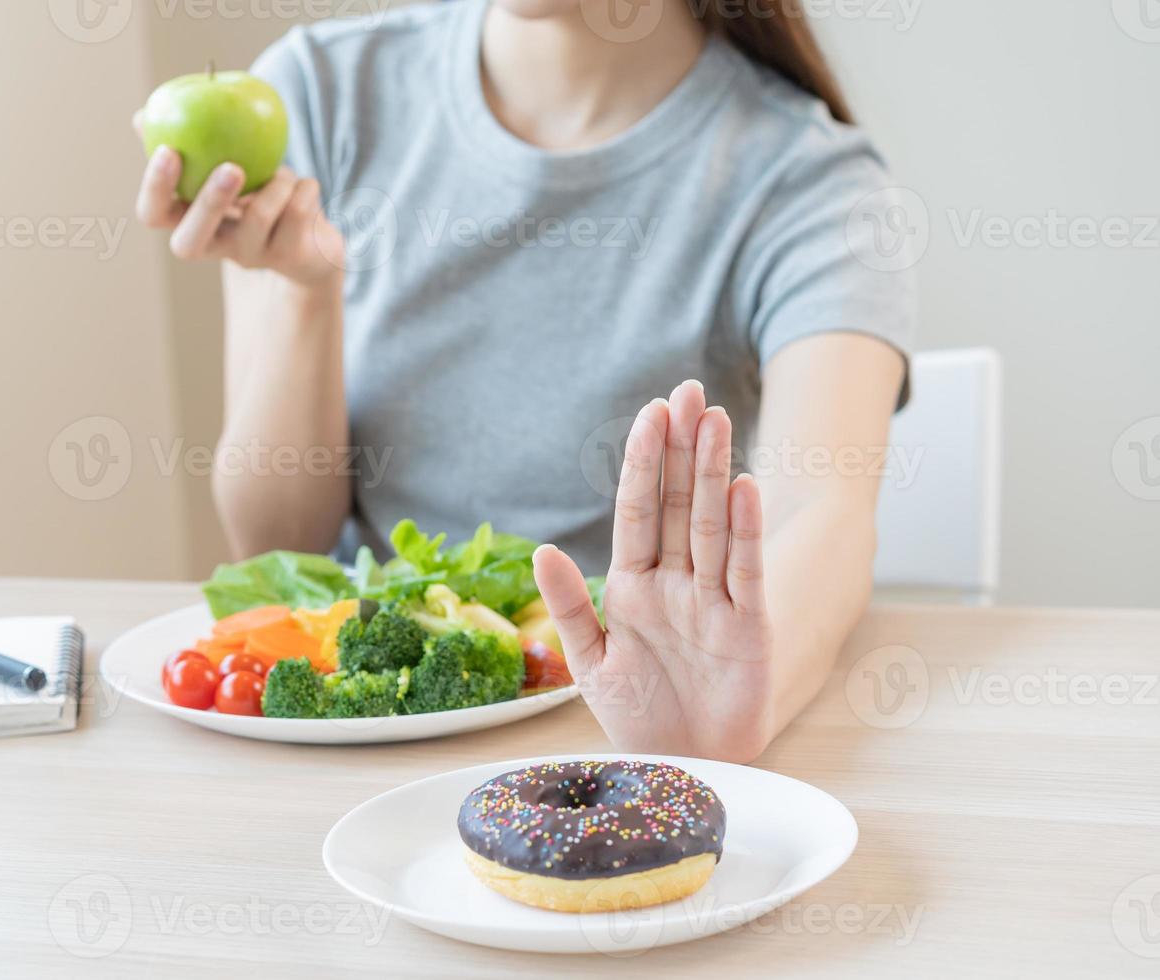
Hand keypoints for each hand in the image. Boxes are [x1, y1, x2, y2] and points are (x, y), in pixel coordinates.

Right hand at [133, 113, 344, 285]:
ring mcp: (251, 258)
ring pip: (259, 216)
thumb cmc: (260, 194)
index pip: (154, 216)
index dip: (155, 188)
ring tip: (285, 173)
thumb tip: (142, 115)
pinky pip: (298, 212)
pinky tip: (306, 186)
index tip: (169, 149)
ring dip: (277, 181)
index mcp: (188, 222)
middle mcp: (215, 247)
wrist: (312, 245)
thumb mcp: (224, 167)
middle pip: (188, 243)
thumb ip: (189, 143)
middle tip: (232, 167)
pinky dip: (306, 187)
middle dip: (209, 203)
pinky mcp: (290, 258)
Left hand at [533, 381, 775, 761]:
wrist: (682, 767)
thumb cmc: (639, 713)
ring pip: (711, 526)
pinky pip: (744, 573)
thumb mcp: (589, 662)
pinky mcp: (746, 628)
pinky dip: (743, 533)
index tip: (651, 412)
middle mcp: (676, 583)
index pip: (637, 511)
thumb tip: (542, 550)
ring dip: (713, 473)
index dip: (643, 462)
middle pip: (677, 504)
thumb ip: (567, 607)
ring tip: (716, 419)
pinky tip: (742, 489)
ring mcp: (713, 602)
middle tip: (688, 391)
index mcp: (633, 586)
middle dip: (682, 448)